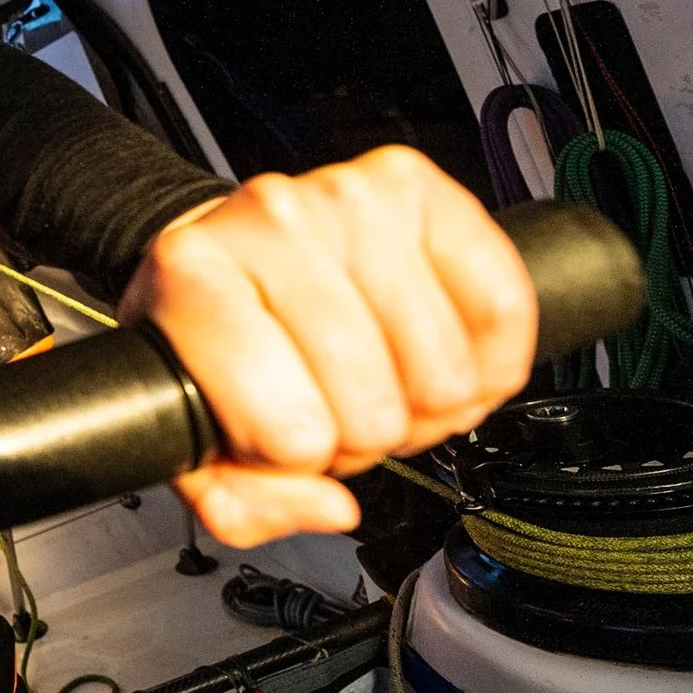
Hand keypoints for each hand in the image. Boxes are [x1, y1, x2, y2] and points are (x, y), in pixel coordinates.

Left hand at [119, 146, 535, 548]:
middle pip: (372, 406)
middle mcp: (268, 220)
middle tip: (341, 411)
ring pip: (443, 369)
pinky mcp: (415, 186)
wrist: (235, 247)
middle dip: (366, 437)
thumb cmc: (213, 340)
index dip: (301, 460)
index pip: (288, 429)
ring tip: (386, 384)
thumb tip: (327, 506)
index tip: (285, 437)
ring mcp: (346, 195)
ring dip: (427, 406)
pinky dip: (489, 362)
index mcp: (192, 277)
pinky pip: (500, 305)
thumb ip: (237, 502)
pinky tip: (445, 360)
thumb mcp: (192, 434)